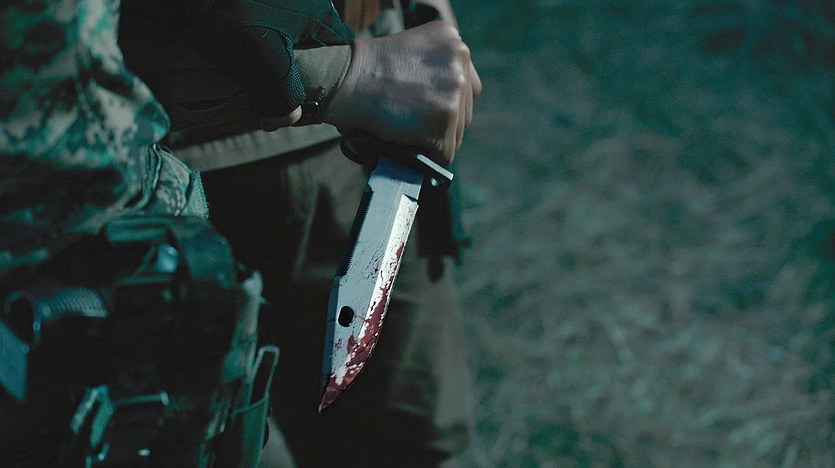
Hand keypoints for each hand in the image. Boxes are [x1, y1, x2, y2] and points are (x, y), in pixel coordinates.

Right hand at [322, 21, 481, 165]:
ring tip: (404, 128)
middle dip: (440, 122)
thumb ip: (438, 69)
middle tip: (409, 120)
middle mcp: (460, 59)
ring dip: (432, 139)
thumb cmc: (366, 71)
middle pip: (465, 110)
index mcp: (453, 41)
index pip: (467, 87)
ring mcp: (455, 88)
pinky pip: (445, 152)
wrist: (344, 80)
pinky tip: (405, 142)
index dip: (444, 103)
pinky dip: (425, 156)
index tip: (424, 109)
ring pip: (456, 133)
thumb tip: (450, 105)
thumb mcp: (412, 52)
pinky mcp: (445, 116)